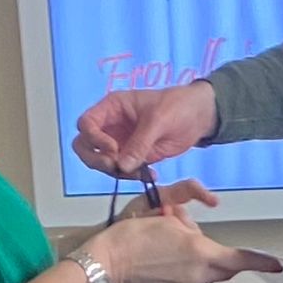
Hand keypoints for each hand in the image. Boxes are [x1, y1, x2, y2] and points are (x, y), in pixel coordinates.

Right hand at [75, 80, 218, 175]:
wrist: (198, 116)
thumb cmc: (178, 106)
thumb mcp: (158, 120)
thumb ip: (140, 143)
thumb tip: (121, 166)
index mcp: (112, 107)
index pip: (86, 124)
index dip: (94, 139)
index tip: (114, 148)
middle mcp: (110, 126)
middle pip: (84, 145)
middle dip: (96, 159)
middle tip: (115, 166)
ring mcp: (119, 143)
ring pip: (100, 161)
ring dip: (113, 172)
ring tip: (139, 172)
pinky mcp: (132, 157)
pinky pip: (120, 171)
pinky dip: (129, 176)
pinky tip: (149, 175)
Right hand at [90, 197, 279, 282]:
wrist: (107, 261)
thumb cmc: (133, 236)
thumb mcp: (168, 218)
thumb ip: (192, 227)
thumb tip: (196, 232)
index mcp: (200, 253)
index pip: (239, 259)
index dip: (260, 261)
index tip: (276, 263)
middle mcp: (197, 275)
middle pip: (221, 265)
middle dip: (213, 251)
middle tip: (185, 236)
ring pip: (205, 274)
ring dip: (196, 262)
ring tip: (168, 250)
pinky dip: (183, 273)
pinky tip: (163, 264)